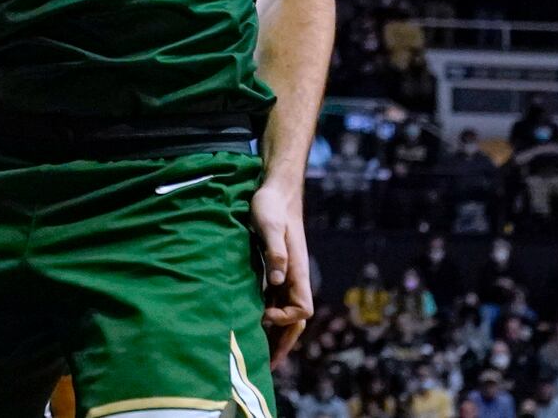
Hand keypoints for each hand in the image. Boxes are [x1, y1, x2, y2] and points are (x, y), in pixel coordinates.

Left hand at [252, 181, 312, 365]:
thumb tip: (277, 280)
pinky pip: (276, 301)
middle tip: (269, 366)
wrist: (275, 191)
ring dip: (276, 334)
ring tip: (261, 356)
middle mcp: (296, 278)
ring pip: (286, 313)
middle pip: (297, 320)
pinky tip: (255, 325)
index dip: (285, 319)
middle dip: (284, 342)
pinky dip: (269, 317)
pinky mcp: (276, 270)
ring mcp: (287, 275)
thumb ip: (275, 252)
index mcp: (298, 271)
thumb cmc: (271, 206)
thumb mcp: (269, 225)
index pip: (302, 310)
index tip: (262, 316)